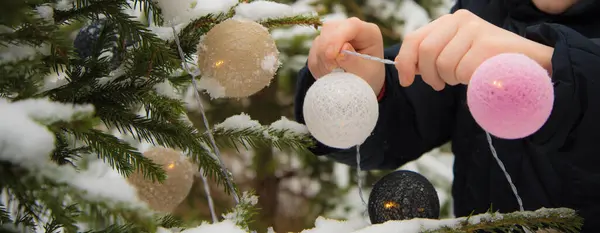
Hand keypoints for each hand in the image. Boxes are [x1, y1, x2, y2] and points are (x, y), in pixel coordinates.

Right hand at [308, 17, 384, 94]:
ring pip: (319, 40)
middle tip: (332, 70)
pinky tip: (329, 73)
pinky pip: (313, 52)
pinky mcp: (323, 42)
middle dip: (326, 51)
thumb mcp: (366, 73)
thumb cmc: (368, 76)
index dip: (338, 38)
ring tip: (334, 74)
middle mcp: (350, 28)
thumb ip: (354, 62)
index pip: (351, 26)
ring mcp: (335, 34)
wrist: (361, 81)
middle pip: (330, 29)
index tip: (331, 56)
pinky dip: (318, 65)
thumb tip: (342, 50)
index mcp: (369, 32)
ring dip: (322, 61)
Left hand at [395, 9, 553, 90]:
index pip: (414, 39)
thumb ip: (430, 55)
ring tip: (464, 77)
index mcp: (449, 20)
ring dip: (450, 79)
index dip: (405, 62)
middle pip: (426, 52)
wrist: (529, 64)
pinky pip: (462, 71)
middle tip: (440, 84)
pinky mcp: (488, 45)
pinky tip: (478, 77)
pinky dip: (466, 82)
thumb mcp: (454, 53)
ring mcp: (475, 30)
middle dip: (429, 75)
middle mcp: (460, 19)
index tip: (406, 80)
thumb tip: (403, 66)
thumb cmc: (486, 62)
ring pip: (443, 64)